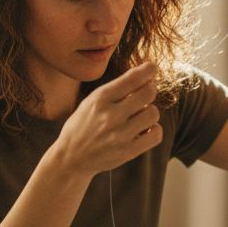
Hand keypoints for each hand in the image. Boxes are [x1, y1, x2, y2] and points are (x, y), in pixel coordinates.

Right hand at [51, 62, 161, 176]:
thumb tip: (145, 75)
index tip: (152, 68)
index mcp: (100, 98)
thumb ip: (115, 89)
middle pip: (148, 93)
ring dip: (150, 112)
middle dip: (149, 90)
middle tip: (144, 95)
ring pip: (154, 113)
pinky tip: (144, 130)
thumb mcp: (91, 101)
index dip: (149, 70)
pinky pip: (156, 134)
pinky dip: (154, 130)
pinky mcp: (128, 152)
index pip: (133, 78)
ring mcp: (120, 135)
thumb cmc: (83, 125)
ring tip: (139, 116)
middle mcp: (110, 115)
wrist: (71, 158)